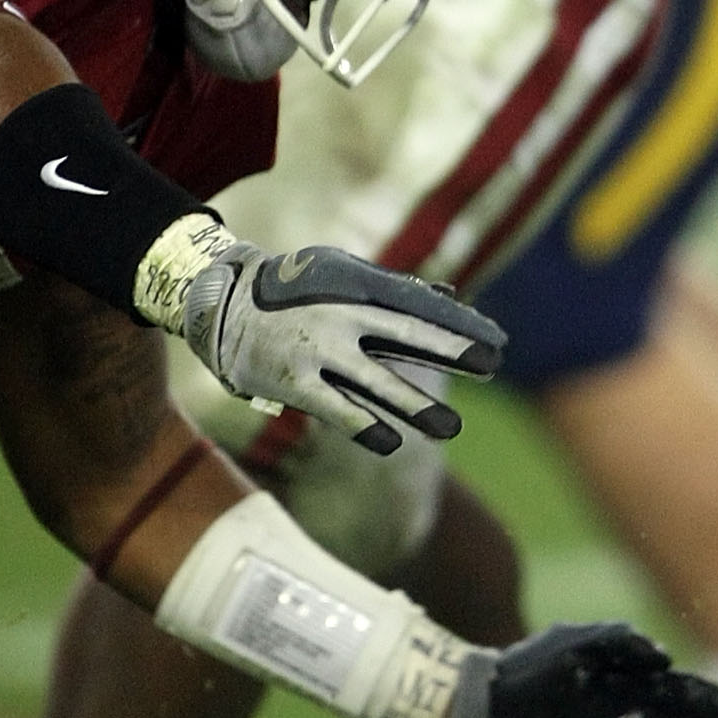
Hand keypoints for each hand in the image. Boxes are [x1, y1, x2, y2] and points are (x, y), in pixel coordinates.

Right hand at [179, 241, 505, 455]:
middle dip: (452, 350)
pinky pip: (334, 409)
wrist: (219, 300)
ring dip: (415, 404)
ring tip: (452, 427)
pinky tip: (388, 442)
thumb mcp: (341, 275)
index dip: (460, 325)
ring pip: (375, 381)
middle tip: (493, 364)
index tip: (498, 340)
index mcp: (357, 288)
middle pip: (407, 335)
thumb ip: (393, 290)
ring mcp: (318, 351)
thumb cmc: (291, 289)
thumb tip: (448, 296)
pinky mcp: (294, 382)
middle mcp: (343, 317)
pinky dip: (361, 425)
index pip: (420, 307)